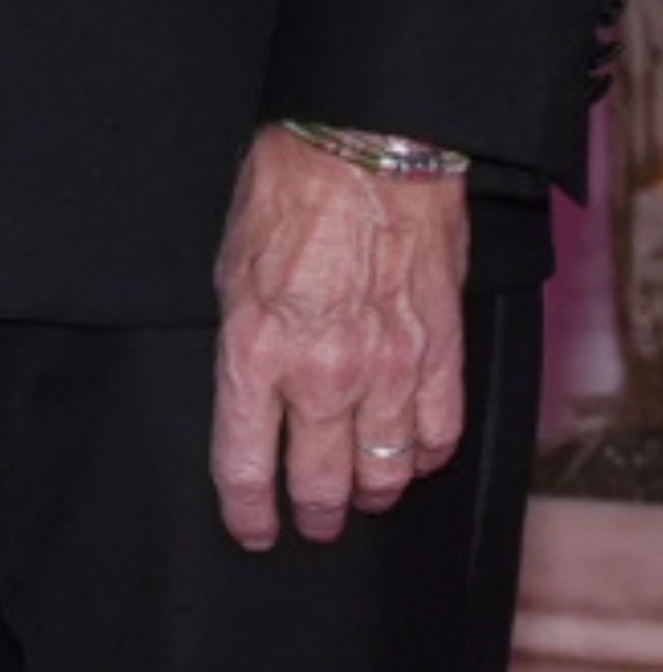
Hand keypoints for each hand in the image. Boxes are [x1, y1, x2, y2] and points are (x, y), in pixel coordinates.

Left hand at [210, 122, 466, 551]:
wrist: (364, 143)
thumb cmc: (286, 190)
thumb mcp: (232, 267)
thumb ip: (246, 341)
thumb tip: (254, 391)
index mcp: (255, 351)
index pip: (245, 466)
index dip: (247, 512)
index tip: (252, 528)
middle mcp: (320, 374)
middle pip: (320, 484)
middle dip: (314, 511)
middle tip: (313, 518)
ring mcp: (386, 367)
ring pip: (385, 472)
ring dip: (371, 491)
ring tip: (364, 491)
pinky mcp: (438, 351)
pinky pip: (438, 434)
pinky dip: (425, 454)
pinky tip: (413, 452)